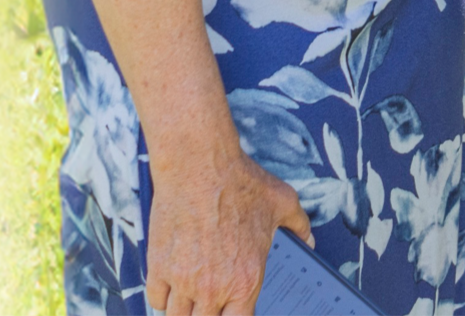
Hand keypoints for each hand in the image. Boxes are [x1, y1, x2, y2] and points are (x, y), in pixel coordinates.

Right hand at [146, 146, 312, 315]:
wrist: (198, 162)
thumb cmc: (238, 181)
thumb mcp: (282, 202)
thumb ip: (299, 226)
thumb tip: (308, 239)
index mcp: (246, 280)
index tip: (231, 311)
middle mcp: (214, 287)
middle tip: (209, 304)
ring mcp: (184, 280)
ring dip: (184, 311)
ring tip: (188, 301)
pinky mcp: (159, 265)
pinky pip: (156, 299)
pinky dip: (162, 297)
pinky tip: (169, 287)